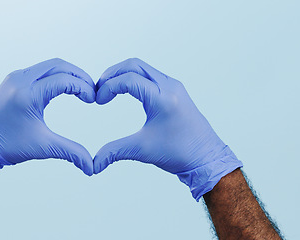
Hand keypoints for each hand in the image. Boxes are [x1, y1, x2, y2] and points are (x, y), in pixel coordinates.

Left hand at [0, 58, 95, 176]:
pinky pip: (39, 70)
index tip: (94, 100)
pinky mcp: (13, 79)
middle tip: (92, 90)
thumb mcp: (43, 147)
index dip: (83, 88)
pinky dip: (55, 75)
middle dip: (79, 76)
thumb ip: (71, 152)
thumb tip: (92, 167)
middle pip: (59, 65)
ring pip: (49, 65)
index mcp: (27, 94)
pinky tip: (64, 88)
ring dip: (67, 74)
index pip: (64, 80)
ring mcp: (15, 77)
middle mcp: (20, 80)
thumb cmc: (8, 146)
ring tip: (81, 89)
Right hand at [93, 58, 242, 199]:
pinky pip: (150, 75)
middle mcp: (169, 86)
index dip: (108, 87)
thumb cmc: (179, 153)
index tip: (97, 101)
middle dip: (112, 74)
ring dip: (123, 75)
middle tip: (98, 89)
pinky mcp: (175, 90)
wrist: (206, 158)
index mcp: (162, 98)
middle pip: (134, 65)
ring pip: (142, 68)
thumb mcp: (142, 151)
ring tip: (108, 90)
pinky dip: (134, 78)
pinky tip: (125, 91)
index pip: (128, 79)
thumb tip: (93, 164)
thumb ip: (114, 152)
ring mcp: (173, 86)